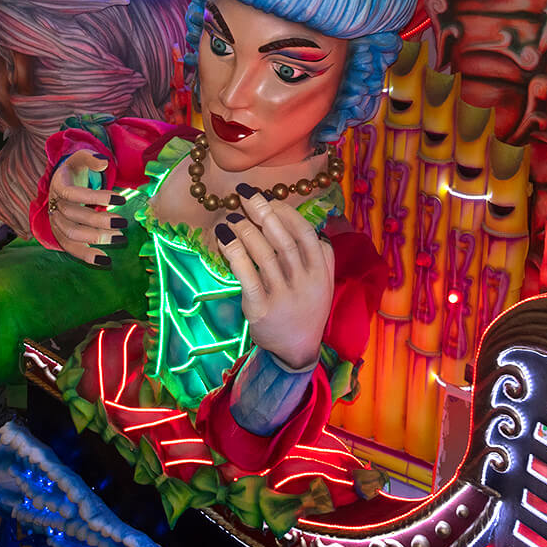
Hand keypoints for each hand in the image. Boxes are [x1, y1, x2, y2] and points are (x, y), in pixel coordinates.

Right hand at [46, 149, 126, 266]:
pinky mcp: (61, 236)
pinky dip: (86, 256)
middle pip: (74, 217)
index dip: (96, 196)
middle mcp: (54, 206)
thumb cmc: (73, 171)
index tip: (120, 198)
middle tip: (123, 221)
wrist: (59, 185)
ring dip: (96, 238)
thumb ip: (90, 158)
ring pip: (72, 234)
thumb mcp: (78, 158)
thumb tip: (103, 163)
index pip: (74, 194)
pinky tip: (105, 260)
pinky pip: (71, 248)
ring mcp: (56, 223)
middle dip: (100, 221)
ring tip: (120, 237)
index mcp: (59, 186)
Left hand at [214, 184, 333, 369]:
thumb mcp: (323, 283)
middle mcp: (304, 282)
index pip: (304, 233)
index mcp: (320, 272)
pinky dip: (233, 252)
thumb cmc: (307, 309)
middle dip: (262, 212)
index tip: (268, 199)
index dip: (285, 212)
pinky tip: (223, 237)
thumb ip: (322, 254)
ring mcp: (282, 297)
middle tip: (245, 195)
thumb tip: (308, 223)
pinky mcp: (261, 309)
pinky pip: (245, 275)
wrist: (297, 351)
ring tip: (232, 217)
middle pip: (282, 240)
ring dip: (245, 230)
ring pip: (263, 255)